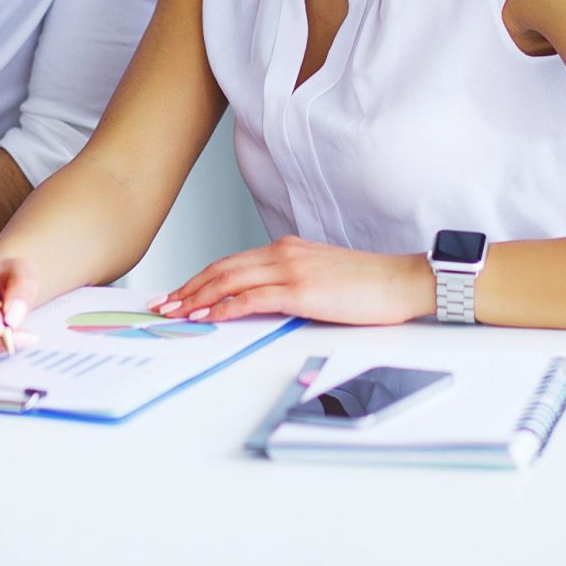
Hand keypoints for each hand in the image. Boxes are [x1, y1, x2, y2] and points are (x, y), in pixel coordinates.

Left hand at [151, 236, 433, 326]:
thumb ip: (292, 282)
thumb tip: (267, 302)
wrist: (401, 281)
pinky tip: (208, 316)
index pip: (232, 262)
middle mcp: (283, 253)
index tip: (180, 292)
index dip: (201, 278)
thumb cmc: (369, 284)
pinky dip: (224, 307)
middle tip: (164, 304)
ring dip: (197, 298)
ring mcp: (290, 270)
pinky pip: (251, 298)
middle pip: (222, 269)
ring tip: (175, 313)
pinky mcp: (300, 291)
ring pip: (229, 281)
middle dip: (188, 288)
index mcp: (287, 248)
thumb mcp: (321, 277)